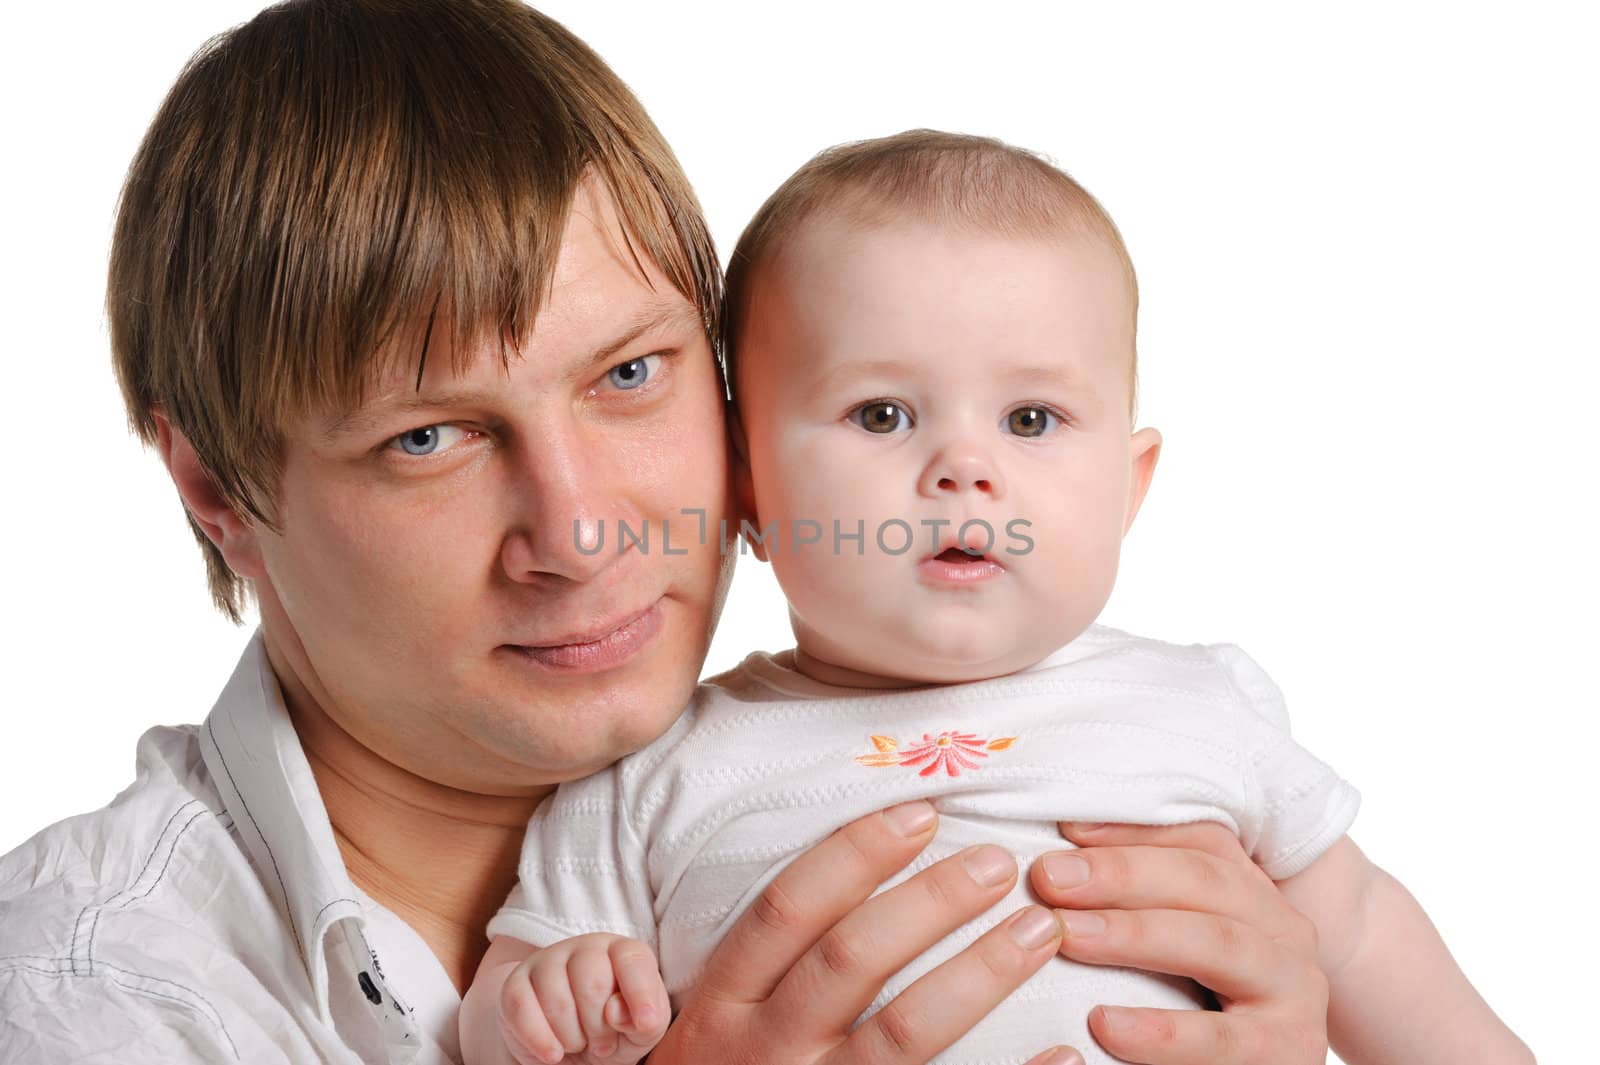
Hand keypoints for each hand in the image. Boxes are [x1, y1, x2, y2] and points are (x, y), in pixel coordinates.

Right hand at [496, 933, 669, 1064]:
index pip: (633, 960)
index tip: (644, 1024)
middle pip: (593, 983)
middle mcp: (585, 948)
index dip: (641, 994)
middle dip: (600, 1027)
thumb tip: (617, 1011)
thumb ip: (649, 1018)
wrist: (568, 1046)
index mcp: (621, 951)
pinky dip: (539, 1040)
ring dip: (572, 1037)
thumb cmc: (614, 1030)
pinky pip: (520, 1009)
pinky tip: (552, 1054)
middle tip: (602, 1042)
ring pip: (557, 1000)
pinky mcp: (515, 983)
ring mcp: (547, 961)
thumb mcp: (644, 1030)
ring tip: (578, 1042)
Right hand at [651, 800, 1083, 1064]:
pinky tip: (1063, 1054)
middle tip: (996, 861)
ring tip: (1039, 929)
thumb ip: (765, 953)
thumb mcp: (711, 1014)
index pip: (787, 910)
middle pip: (851, 960)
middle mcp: (764, 1051)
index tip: (921, 812)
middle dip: (930, 902)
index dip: (854, 855)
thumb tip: (871, 853)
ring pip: (904, 1035)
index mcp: (721, 1003)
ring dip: (979, 975)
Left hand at [1030, 822, 1328, 1064]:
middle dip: (1121, 873)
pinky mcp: (1286, 1051)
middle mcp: (1283, 930)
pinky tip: (1104, 1022)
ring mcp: (1293, 990)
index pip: (1199, 840)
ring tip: (1069, 935)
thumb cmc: (1201, 1010)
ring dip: (1136, 934)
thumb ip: (1138, 903)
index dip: (1133, 831)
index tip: (1064, 829)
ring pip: (1217, 943)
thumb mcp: (1177, 948)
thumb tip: (1059, 864)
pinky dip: (1160, 1030)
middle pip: (1204, 879)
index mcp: (1254, 895)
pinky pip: (1219, 1038)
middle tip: (1049, 877)